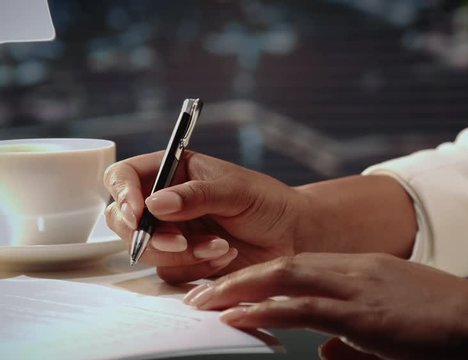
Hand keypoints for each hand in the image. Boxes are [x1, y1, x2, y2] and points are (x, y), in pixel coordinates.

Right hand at [104, 150, 301, 282]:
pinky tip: (225, 255)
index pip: (124, 175)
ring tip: (219, 246)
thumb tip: (154, 204)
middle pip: (123, 219)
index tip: (138, 213)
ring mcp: (173, 232)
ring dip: (180, 253)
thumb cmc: (267, 202)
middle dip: (149, 235)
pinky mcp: (184, 261)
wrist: (293, 236)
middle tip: (180, 241)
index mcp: (173, 171)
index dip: (122, 194)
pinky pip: (171, 271)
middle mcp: (166, 202)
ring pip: (145, 250)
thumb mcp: (234, 190)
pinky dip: (196, 267)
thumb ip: (195, 195)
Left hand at [183, 253, 467, 359]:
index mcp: (361, 269)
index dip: (258, 276)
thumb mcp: (393, 328)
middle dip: (235, 278)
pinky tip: (239, 316)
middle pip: (282, 263)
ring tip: (204, 303)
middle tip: (198, 295)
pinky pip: (305, 306)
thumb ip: (354, 338)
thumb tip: (325, 353)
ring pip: (286, 276)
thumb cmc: (446, 326)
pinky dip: (267, 309)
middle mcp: (355, 269)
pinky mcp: (365, 313)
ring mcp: (359, 286)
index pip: (298, 264)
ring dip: (240, 289)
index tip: (227, 290)